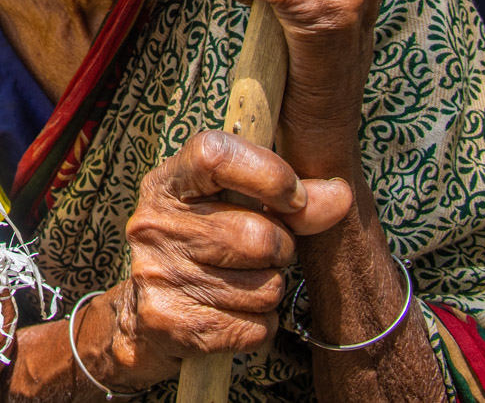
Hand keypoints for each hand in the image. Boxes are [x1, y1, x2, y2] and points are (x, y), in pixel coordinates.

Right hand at [75, 131, 351, 387]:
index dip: (268, 174)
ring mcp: (158, 273)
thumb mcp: (235, 210)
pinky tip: (231, 315)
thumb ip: (291, 200)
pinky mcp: (169, 322)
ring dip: (269, 292)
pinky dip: (257, 327)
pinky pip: (254, 328)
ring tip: (239, 285)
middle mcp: (155, 223)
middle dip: (280, 250)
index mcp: (170, 183)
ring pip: (265, 289)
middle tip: (260, 254)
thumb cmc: (203, 249)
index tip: (294, 197)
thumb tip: (340, 196)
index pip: (216, 156)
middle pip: (260, 236)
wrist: (144, 316)